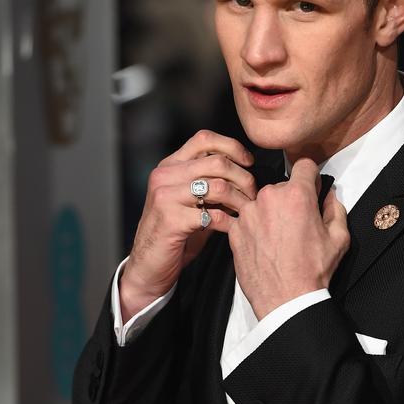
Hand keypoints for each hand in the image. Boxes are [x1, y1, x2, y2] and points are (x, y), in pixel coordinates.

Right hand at [120, 130, 255, 320]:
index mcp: (170, 165)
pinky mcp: (170, 220)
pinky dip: (229, 222)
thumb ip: (211, 182)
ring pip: (218, 186)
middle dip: (244, 178)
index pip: (205, 139)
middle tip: (253, 195)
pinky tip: (233, 228)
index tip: (249, 163)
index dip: (233, 147)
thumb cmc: (176, 233)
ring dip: (240, 200)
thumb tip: (247, 172)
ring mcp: (165, 196)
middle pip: (217, 161)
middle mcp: (164, 175)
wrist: (149, 265)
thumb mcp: (191, 201)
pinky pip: (212, 215)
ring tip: (247, 212)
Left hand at [228, 157, 349, 319]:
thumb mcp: (339, 238)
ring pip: (261, 202)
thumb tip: (329, 195)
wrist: (286, 301)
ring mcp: (248, 214)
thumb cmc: (313, 271)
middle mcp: (269, 198)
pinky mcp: (234, 230)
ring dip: (270, 212)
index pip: (304, 165)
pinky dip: (254, 227)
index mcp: (297, 196)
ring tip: (278, 237)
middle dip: (290, 199)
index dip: (311, 176)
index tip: (311, 188)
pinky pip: (246, 219)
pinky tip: (264, 245)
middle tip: (296, 222)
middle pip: (281, 186)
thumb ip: (335, 208)